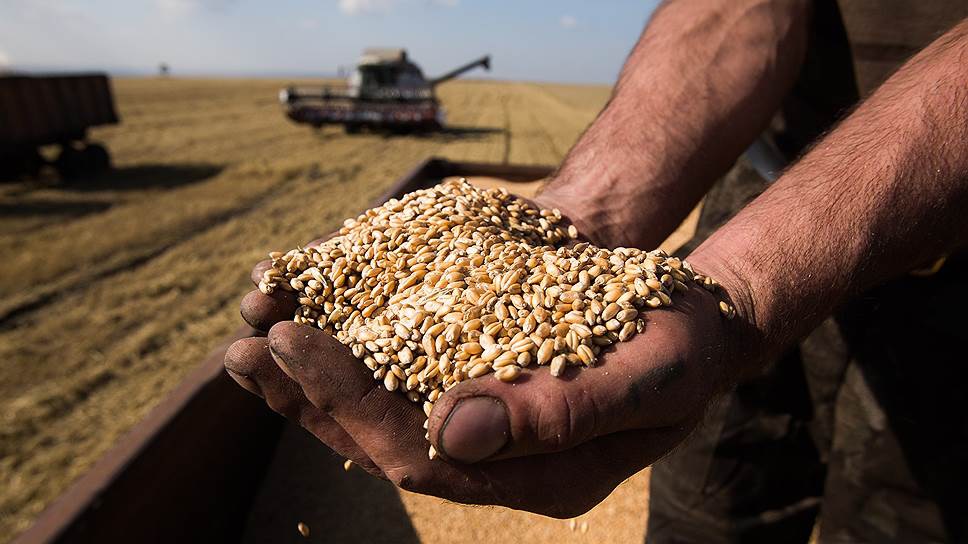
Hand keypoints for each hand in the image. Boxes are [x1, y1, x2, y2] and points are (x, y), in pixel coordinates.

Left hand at [226, 237, 754, 515]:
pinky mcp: (471, 375)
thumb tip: (453, 431)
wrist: (693, 317)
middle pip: (382, 442)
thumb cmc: (682, 346)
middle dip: (309, 396)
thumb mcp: (645, 375)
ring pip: (378, 411)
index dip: (352, 404)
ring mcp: (480, 418)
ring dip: (311, 379)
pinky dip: (349, 344)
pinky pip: (397, 370)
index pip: (424, 458)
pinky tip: (307, 311)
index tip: (295, 343)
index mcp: (536, 476)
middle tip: (246, 348)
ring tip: (249, 336)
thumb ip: (560, 413)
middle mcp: (496, 457)